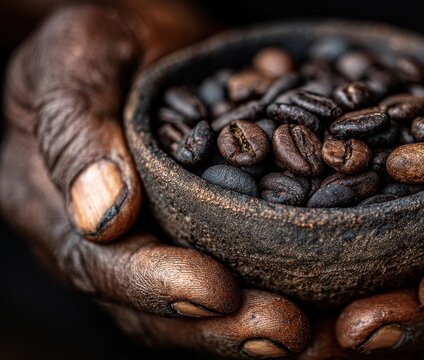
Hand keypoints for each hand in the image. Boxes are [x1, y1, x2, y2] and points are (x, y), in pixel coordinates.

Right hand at [0, 2, 309, 357]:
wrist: (144, 35)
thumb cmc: (100, 34)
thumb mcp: (74, 58)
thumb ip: (76, 129)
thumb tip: (103, 215)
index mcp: (55, 205)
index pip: (101, 265)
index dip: (159, 285)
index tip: (220, 292)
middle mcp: (104, 240)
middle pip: (156, 307)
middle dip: (223, 327)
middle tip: (291, 333)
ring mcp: (153, 241)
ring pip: (197, 308)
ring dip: (255, 328)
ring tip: (320, 340)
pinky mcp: (199, 232)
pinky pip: (232, 275)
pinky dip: (275, 296)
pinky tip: (326, 308)